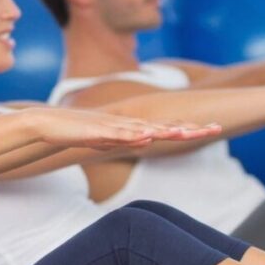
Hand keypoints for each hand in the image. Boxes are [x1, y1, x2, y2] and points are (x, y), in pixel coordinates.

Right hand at [26, 107, 220, 149]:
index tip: (212, 129)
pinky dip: (135, 135)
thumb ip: (128, 140)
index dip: (190, 129)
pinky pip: (120, 134)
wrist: (49, 123)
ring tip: (190, 133)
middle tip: (215, 128)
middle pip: (165, 127)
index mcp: (133, 128)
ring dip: (168, 131)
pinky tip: (149, 136)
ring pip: (147, 129)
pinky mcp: (99, 130)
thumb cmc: (79, 132)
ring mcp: (115, 126)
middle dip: (190, 128)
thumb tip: (147, 141)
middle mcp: (129, 124)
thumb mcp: (109, 141)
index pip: (168, 129)